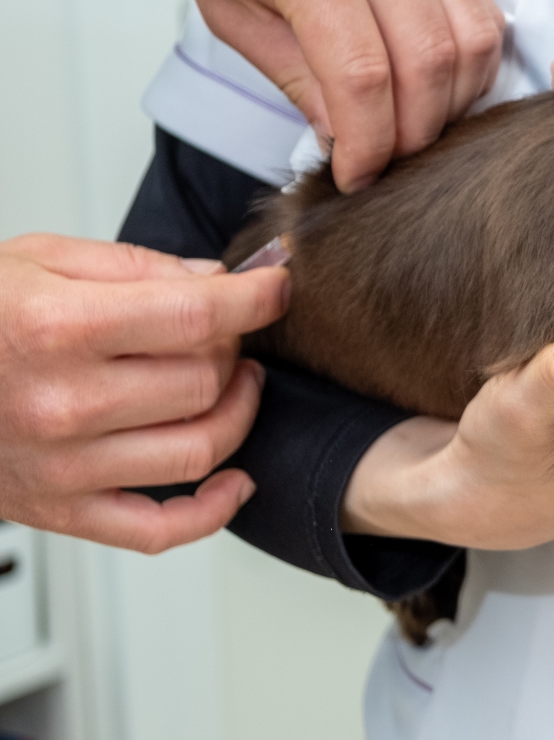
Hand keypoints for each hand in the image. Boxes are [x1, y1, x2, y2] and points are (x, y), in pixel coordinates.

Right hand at [0, 234, 287, 552]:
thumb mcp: (39, 260)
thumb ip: (135, 266)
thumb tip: (216, 280)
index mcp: (58, 328)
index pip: (199, 317)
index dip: (257, 298)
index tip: (277, 286)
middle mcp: (63, 403)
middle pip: (205, 381)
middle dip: (232, 349)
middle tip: (223, 333)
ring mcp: (63, 465)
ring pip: (201, 448)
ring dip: (237, 413)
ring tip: (231, 385)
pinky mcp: (58, 509)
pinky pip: (158, 530)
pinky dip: (212, 510)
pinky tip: (233, 479)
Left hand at [59, 0, 505, 191]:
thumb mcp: (227, 11)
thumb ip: (296, 78)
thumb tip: (351, 142)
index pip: (363, 77)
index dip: (368, 146)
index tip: (355, 179)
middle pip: (429, 65)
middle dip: (412, 134)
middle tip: (384, 164)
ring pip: (471, 44)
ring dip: (450, 104)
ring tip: (409, 129)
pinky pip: (482, 16)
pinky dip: (469, 67)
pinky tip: (434, 89)